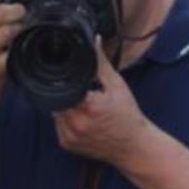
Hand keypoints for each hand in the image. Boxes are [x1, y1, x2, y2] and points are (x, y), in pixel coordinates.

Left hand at [52, 41, 152, 167]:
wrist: (133, 147)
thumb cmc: (127, 116)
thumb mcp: (116, 85)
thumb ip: (100, 63)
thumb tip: (93, 41)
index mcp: (87, 106)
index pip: (64, 85)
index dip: (67, 79)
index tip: (75, 79)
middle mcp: (76, 123)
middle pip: (57, 98)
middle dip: (66, 93)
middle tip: (83, 94)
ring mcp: (70, 136)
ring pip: (54, 113)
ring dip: (64, 107)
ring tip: (83, 107)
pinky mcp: (67, 145)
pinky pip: (58, 127)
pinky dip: (65, 121)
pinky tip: (81, 120)